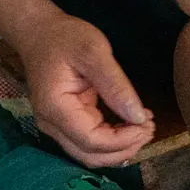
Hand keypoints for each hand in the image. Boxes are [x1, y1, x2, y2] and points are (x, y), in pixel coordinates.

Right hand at [14, 14, 155, 167]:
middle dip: (124, 148)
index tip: (147, 125)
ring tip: (143, 128)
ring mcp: (55, 128)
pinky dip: (111, 142)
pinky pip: (89, 144)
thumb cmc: (65, 37)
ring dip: (119, 149)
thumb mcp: (94, 51)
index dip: (123, 140)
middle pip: (91, 156)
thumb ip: (116, 85)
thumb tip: (139, 117)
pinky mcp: (63, 126)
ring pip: (90, 155)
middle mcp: (51, 125)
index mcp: (55, 108)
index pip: (92, 140)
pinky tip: (129, 128)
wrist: (39, 33)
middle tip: (150, 128)